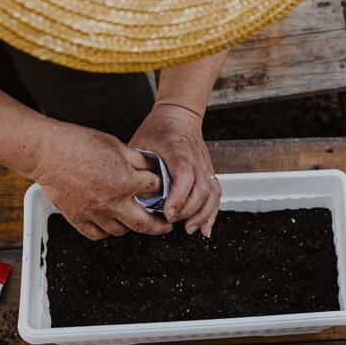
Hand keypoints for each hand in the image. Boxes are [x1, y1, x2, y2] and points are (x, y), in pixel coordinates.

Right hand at [26, 120, 172, 239]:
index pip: (154, 189)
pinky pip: (96, 234)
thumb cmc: (77, 144)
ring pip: (120, 231)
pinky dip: (105, 232)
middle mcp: (112, 201)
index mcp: (125, 181)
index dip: (161, 186)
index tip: (162, 188)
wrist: (47, 152)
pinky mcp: (77, 217)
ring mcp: (95, 212)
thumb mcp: (115, 145)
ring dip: (131, 227)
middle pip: (144, 223)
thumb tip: (150, 166)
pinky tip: (109, 224)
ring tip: (134, 220)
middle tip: (166, 226)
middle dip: (160, 226)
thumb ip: (136, 159)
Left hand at [129, 102, 221, 235]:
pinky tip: (205, 228)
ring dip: (202, 215)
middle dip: (188, 211)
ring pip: (212, 194)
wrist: (180, 115)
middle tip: (171, 221)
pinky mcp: (209, 172)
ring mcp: (205, 166)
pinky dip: (212, 213)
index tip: (168, 212)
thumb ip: (138, 167)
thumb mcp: (142, 143)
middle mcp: (197, 159)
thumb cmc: (159, 128)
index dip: (179, 197)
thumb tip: (129, 193)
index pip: (185, 176)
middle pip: (201, 189)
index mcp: (179, 151)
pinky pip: (216, 194)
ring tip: (189, 229)